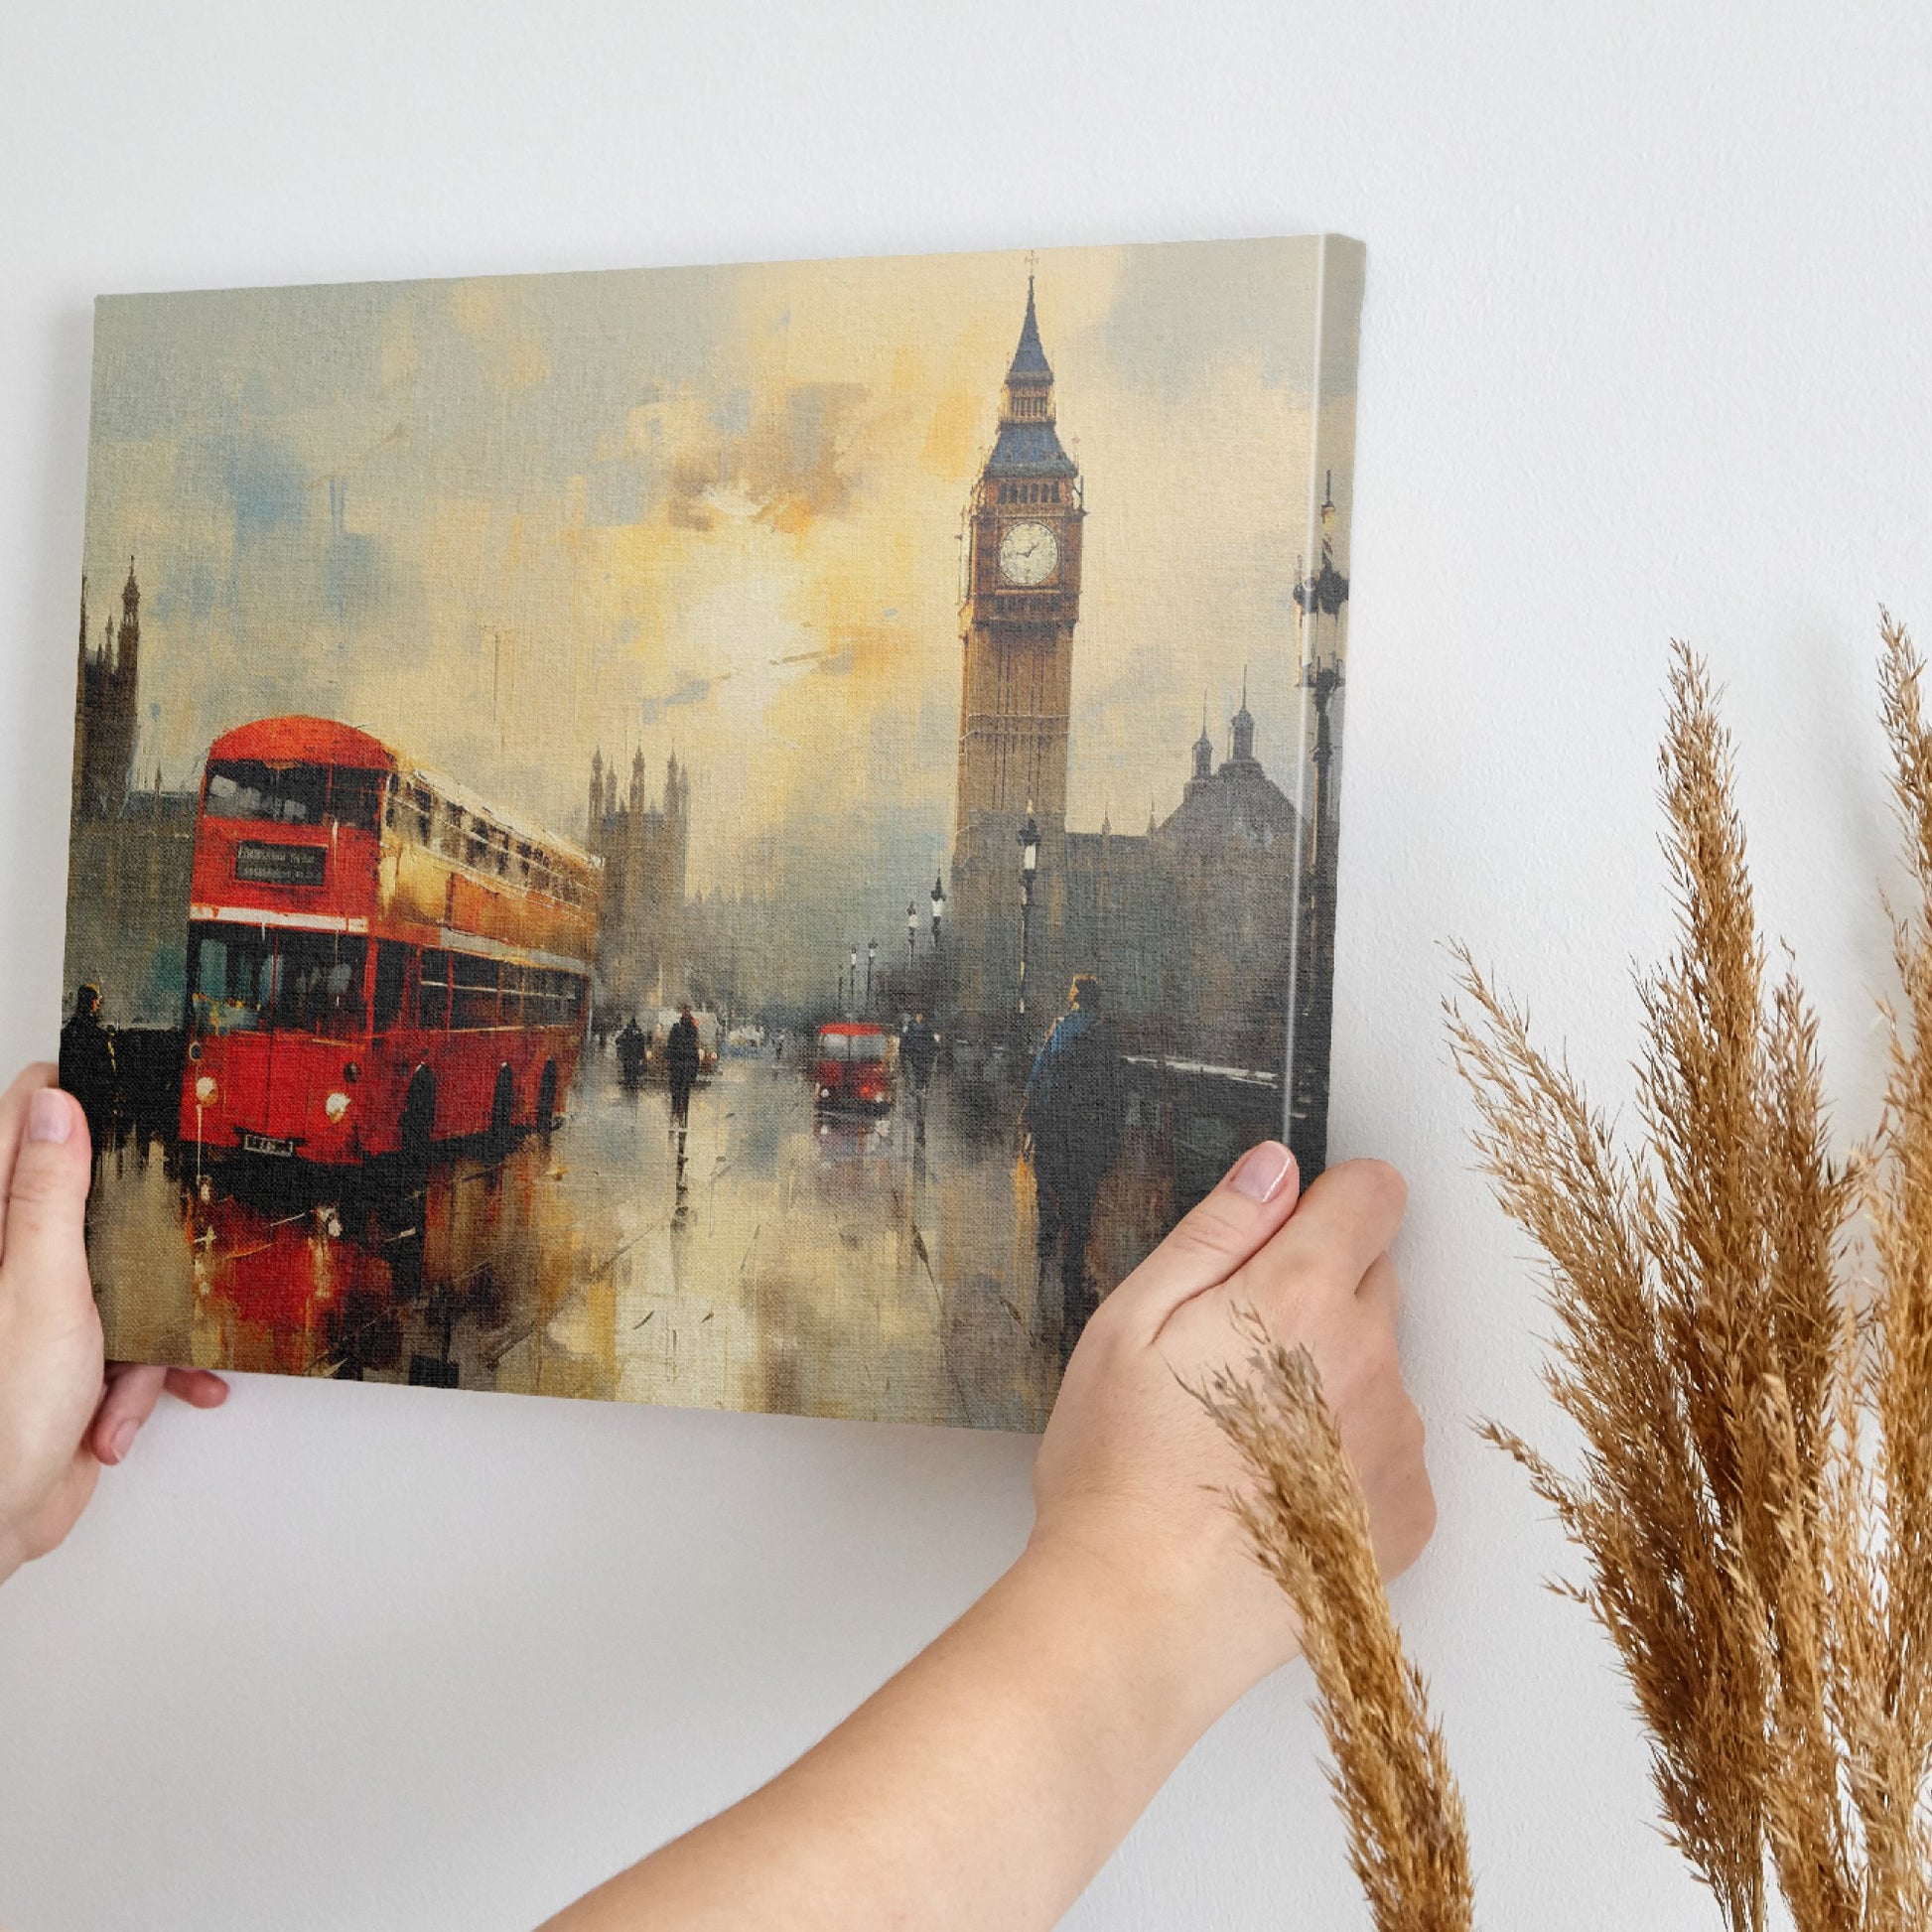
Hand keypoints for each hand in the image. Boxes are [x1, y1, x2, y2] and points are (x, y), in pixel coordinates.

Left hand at [0, 1063, 227, 1583]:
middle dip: (142, 1225)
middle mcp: (14, 1259)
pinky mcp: (73, 1355)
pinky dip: (146, 1375)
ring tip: (139, 1367)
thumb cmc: (1, 1412)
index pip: (23, 1123)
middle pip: (89, 1196)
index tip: (132, 1088)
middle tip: (177, 1218)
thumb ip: (47, 1194)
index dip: (75, 1098)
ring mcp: (43, 1307)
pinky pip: (133, 1339)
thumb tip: (54, 1104)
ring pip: (125, 1272)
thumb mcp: (40, 1287)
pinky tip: (134, 1409)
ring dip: (150, 1323)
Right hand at [1029, 1143, 1433, 1725]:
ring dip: (1332, 1378)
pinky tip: (1276, 1490)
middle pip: (1374, 1279)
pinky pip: (1388, 1449)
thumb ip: (1216, 1232)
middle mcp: (1371, 1359)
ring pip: (1378, 1367)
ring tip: (1243, 1438)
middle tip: (1231, 1353)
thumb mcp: (1131, 1323)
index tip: (1282, 1234)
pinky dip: (1346, 1456)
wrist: (1143, 1616)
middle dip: (1316, 1292)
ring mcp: (1397, 1441)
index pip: (1373, 1194)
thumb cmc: (1120, 1473)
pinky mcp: (1407, 1514)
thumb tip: (1274, 1168)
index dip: (1326, 1201)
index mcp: (1301, 1296)